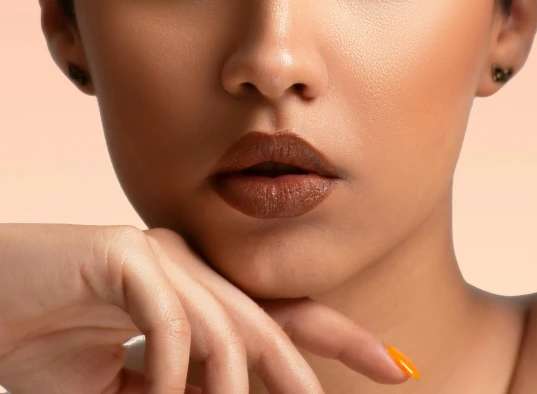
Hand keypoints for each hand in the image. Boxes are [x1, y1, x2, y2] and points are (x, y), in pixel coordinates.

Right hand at [0, 224, 411, 392]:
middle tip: (385, 374)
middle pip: (264, 319)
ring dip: (229, 387)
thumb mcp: (118, 388)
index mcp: (191, 296)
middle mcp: (185, 268)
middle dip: (312, 362)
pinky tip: (164, 392)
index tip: (395, 363)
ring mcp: (156, 256)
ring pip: (222, 323)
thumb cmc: (42, 347)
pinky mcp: (121, 254)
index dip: (336, 338)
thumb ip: (168, 389)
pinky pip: (166, 316)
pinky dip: (173, 366)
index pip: (273, 319)